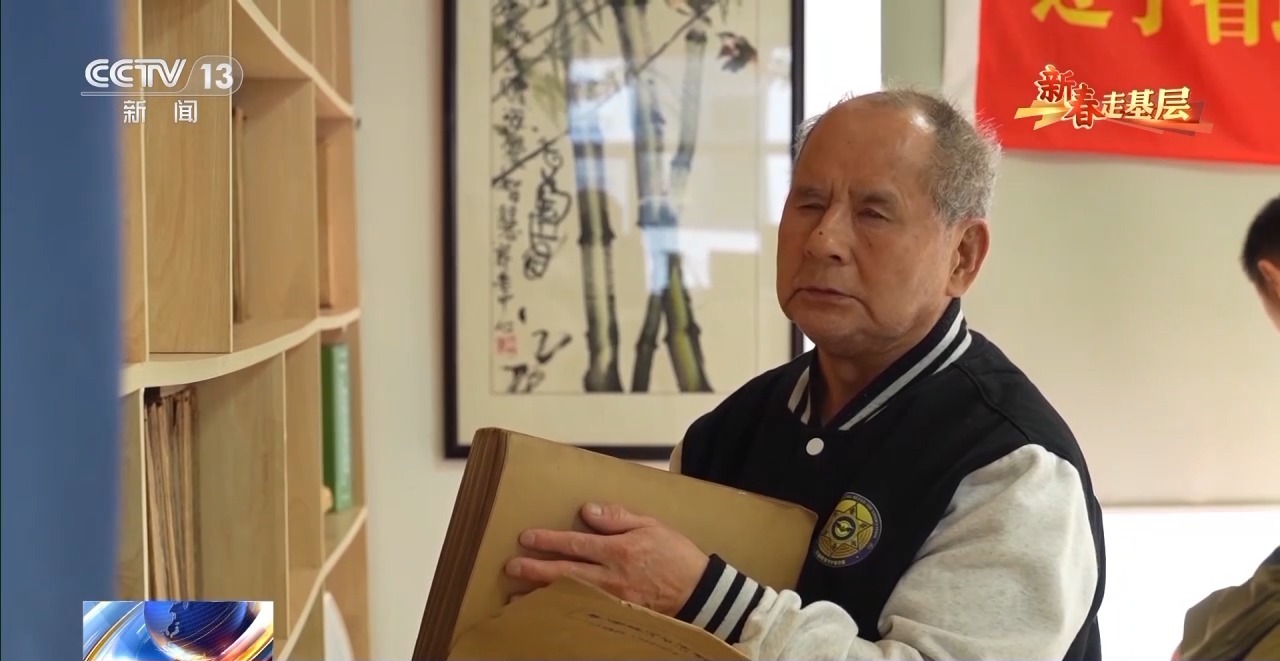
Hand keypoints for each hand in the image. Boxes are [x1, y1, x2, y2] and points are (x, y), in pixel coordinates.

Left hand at [505, 503, 709, 616]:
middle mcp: (611, 577)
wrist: (699, 591)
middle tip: (511, 567)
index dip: (549, 540)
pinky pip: (583, 610)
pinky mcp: (617, 613)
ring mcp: (612, 599)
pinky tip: (547, 611)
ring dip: (541, 596)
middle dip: (535, 570)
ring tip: (516, 597)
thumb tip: (588, 510)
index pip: (576, 544)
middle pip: (565, 573)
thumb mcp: (651, 525)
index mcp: (618, 550)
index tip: (526, 538)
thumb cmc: (675, 554)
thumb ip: (618, 517)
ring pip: (570, 596)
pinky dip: (562, 610)